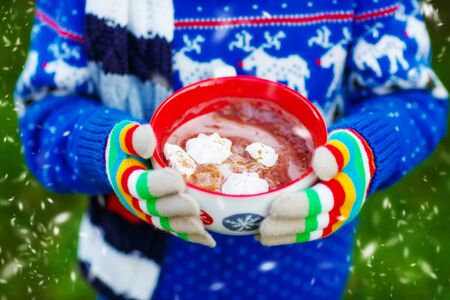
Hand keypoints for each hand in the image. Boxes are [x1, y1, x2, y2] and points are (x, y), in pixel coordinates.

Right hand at [105, 120, 215, 246]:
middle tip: (194, 206)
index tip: (178, 180)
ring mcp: (149, 212)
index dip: (158, 185)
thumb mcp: (126, 135)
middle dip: (175, 209)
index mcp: (127, 179)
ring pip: (165, 224)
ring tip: (201, 227)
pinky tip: (209, 240)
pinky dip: (191, 236)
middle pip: (155, 209)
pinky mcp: (161, 218)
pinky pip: (175, 229)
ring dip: (183, 227)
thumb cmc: (129, 145)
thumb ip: (134, 136)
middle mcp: (136, 200)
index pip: (140, 185)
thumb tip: (147, 142)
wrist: (123, 161)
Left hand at [259, 129, 374, 245]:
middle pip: (312, 222)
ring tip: (261, 236)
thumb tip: (322, 169)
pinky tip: (268, 237)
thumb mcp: (343, 146)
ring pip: (309, 232)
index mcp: (345, 190)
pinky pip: (307, 233)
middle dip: (287, 226)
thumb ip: (334, 154)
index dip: (298, 206)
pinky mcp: (326, 223)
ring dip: (285, 235)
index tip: (274, 207)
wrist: (360, 163)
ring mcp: (334, 219)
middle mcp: (342, 210)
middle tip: (263, 228)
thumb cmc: (346, 150)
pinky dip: (288, 236)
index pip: (320, 201)